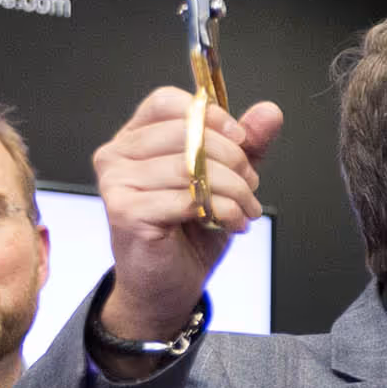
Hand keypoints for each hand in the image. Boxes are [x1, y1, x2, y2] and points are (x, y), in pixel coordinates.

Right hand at [94, 86, 282, 343]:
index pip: (167, 102)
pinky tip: (231, 224)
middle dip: (233, 158)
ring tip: (246, 210)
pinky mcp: (125, 212)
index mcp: (135, 138)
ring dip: (234, 190)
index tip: (242, 139)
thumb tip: (270, 112)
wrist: (165, 286)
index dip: (211, 115)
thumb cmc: (189, 231)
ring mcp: (116, 183)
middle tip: (251, 185)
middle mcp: (117, 155)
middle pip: (184, 131)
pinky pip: (186, 199)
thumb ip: (247, 145)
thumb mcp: (226, 181)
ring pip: (190, 167)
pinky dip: (222, 211)